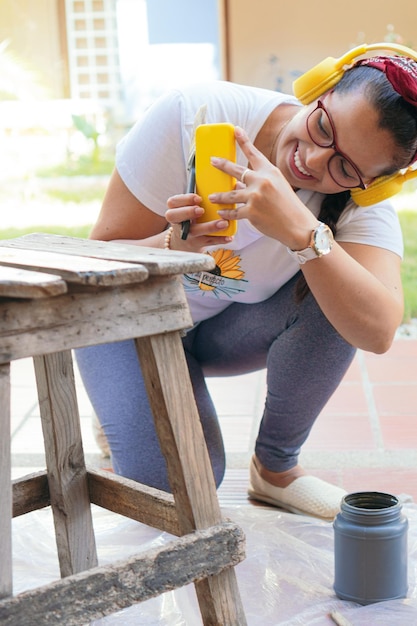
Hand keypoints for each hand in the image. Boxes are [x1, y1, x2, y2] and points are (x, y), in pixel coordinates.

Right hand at [165, 192, 233, 250]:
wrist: (185, 242)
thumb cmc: (192, 218)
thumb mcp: (191, 208)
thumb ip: (201, 198)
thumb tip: (230, 184)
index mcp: (176, 209)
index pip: (172, 202)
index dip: (184, 199)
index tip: (198, 198)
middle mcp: (178, 222)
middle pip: (175, 216)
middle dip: (188, 212)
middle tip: (201, 210)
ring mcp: (186, 234)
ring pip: (194, 231)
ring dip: (210, 226)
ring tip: (223, 223)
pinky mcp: (196, 244)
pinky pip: (208, 242)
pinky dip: (219, 239)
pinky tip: (229, 237)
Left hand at [209, 126, 317, 249]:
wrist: (298, 226)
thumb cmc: (289, 207)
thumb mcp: (278, 188)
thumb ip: (259, 183)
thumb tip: (239, 183)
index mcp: (270, 172)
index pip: (254, 153)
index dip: (243, 141)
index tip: (235, 130)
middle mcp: (262, 181)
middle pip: (236, 170)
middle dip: (222, 165)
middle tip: (212, 161)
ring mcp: (256, 196)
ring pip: (231, 194)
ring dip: (219, 196)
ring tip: (211, 196)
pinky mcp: (251, 212)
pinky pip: (234, 211)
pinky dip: (226, 213)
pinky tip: (221, 212)